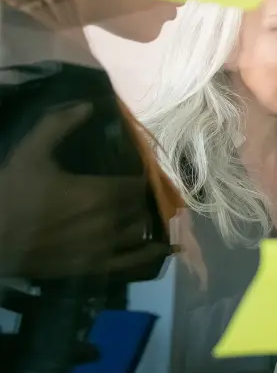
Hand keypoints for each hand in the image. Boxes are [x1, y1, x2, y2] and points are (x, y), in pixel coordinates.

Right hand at [0, 103, 151, 278]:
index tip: (133, 173)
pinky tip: (165, 249)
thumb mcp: (31, 152)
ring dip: (140, 221)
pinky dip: (151, 254)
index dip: (137, 177)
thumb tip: (89, 105)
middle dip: (136, 198)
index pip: (135, 184)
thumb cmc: (11, 193)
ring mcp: (103, 247)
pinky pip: (132, 262)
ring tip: (135, 213)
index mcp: (98, 192)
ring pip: (138, 231)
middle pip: (138, 207)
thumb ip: (59, 125)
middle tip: (129, 193)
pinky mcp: (95, 267)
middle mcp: (108, 220)